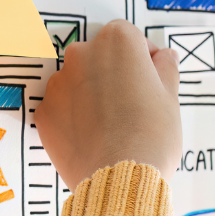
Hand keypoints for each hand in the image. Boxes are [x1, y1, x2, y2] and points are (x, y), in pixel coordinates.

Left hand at [36, 20, 180, 186]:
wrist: (120, 178)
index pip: (128, 37)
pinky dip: (73, 117)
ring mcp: (58, 83)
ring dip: (90, 94)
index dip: (142, 59)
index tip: (150, 79)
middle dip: (113, 74)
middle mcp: (81, 55)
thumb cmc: (151, 136)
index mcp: (116, 42)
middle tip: (131, 104)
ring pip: (77, 81)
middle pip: (99, 57)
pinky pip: (61, 107)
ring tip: (111, 125)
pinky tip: (92, 136)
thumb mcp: (170, 97)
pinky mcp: (44, 112)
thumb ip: (165, 69)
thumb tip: (164, 58)